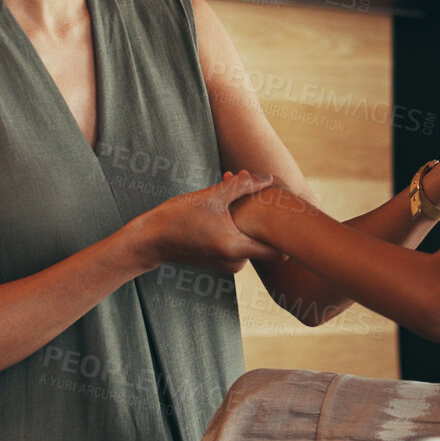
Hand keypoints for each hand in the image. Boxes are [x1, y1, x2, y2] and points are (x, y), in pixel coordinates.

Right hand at [136, 171, 284, 273]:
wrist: (150, 240)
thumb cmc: (177, 218)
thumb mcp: (212, 197)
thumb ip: (243, 186)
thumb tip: (267, 177)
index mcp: (237, 249)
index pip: (280, 250)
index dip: (288, 231)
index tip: (290, 211)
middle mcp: (236, 262)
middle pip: (263, 237)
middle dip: (260, 210)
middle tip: (249, 181)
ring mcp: (228, 263)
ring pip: (249, 235)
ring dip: (245, 212)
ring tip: (229, 182)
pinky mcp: (220, 260)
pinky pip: (237, 239)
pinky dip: (234, 221)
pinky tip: (220, 199)